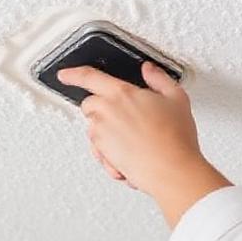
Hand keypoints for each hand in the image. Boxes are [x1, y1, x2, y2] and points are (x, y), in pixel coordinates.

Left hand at [58, 62, 231, 226]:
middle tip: (125, 115)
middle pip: (89, 104)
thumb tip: (149, 70)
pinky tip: (130, 153)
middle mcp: (106, 113)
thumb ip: (159, 79)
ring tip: (134, 139)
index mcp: (121, 94)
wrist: (172, 170)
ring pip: (94, 128)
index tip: (65, 75)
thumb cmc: (175, 137)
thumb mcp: (176, 98)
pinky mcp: (102, 154)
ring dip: (108, 131)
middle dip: (101, 107)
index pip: (89, 77)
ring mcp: (101, 135)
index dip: (74, 74)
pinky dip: (110, 152)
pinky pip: (99, 149)